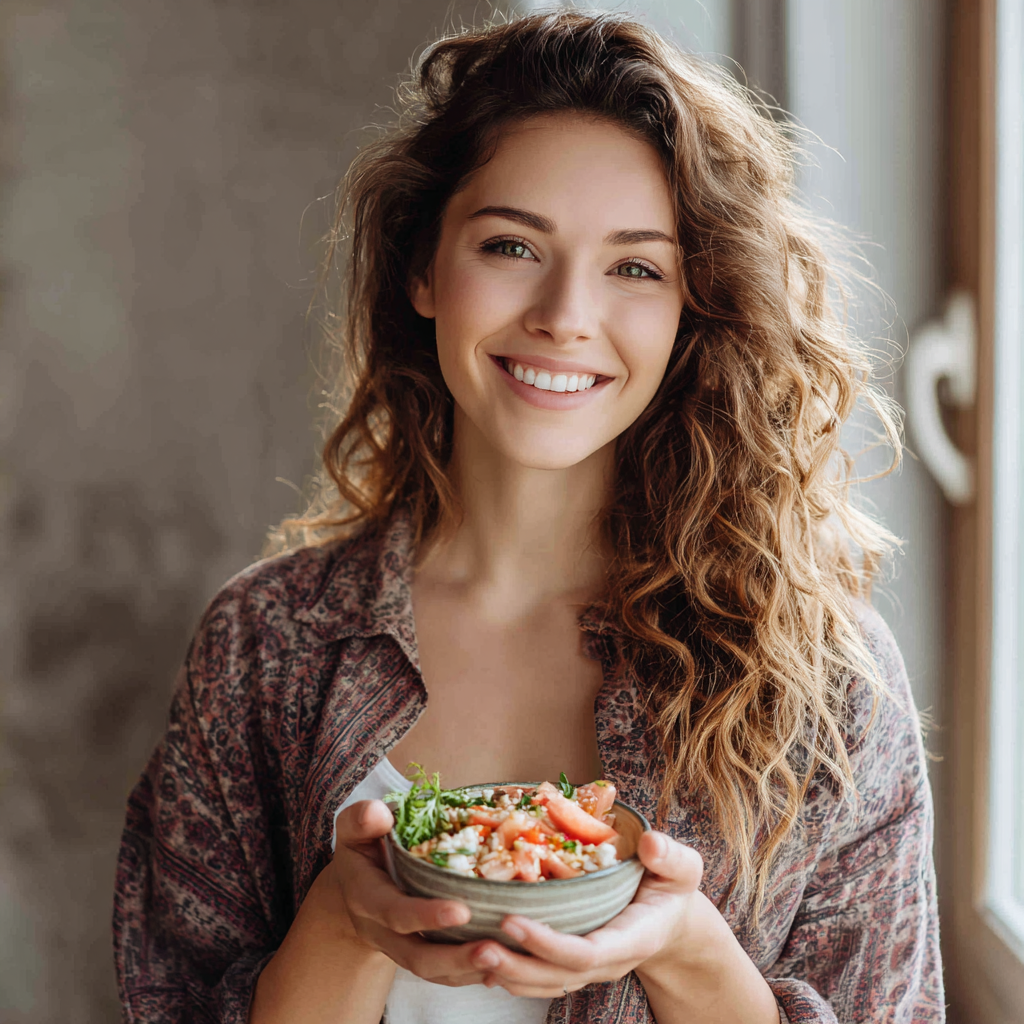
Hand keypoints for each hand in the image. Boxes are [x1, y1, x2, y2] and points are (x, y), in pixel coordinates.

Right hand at [327, 799, 493, 986]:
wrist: (355, 884)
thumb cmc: (362, 847)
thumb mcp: (354, 829)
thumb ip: (362, 820)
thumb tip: (378, 814)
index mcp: (368, 899)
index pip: (396, 912)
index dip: (426, 915)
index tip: (462, 911)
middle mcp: (384, 932)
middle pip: (418, 957)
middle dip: (455, 958)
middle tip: (492, 950)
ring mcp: (402, 948)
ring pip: (435, 972)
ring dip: (469, 970)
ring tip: (503, 960)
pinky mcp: (420, 953)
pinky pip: (446, 974)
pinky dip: (472, 973)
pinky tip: (501, 967)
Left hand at [466, 830, 717, 996]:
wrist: (671, 919)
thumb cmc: (671, 888)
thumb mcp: (683, 868)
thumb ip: (671, 857)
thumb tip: (652, 843)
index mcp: (631, 938)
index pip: (585, 952)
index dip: (548, 943)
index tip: (512, 921)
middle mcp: (605, 961)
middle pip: (556, 975)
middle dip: (516, 964)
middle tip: (478, 946)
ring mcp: (587, 967)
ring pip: (542, 982)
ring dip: (506, 972)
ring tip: (469, 952)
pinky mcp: (570, 963)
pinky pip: (538, 976)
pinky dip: (509, 971)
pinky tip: (479, 957)